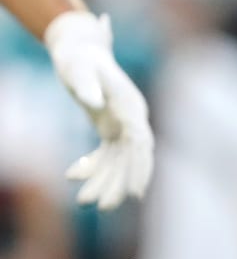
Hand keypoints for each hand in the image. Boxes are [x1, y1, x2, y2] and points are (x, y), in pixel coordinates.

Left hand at [44, 12, 153, 209]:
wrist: (79, 51)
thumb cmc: (78, 59)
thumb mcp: (79, 69)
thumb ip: (88, 85)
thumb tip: (95, 103)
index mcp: (131, 105)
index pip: (142, 142)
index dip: (140, 168)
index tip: (136, 192)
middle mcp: (132, 117)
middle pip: (132, 157)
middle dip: (120, 183)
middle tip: (104, 207)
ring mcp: (123, 124)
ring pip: (119, 161)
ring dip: (105, 182)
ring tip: (85, 203)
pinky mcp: (111, 129)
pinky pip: (106, 156)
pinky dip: (92, 168)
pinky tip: (72, 174)